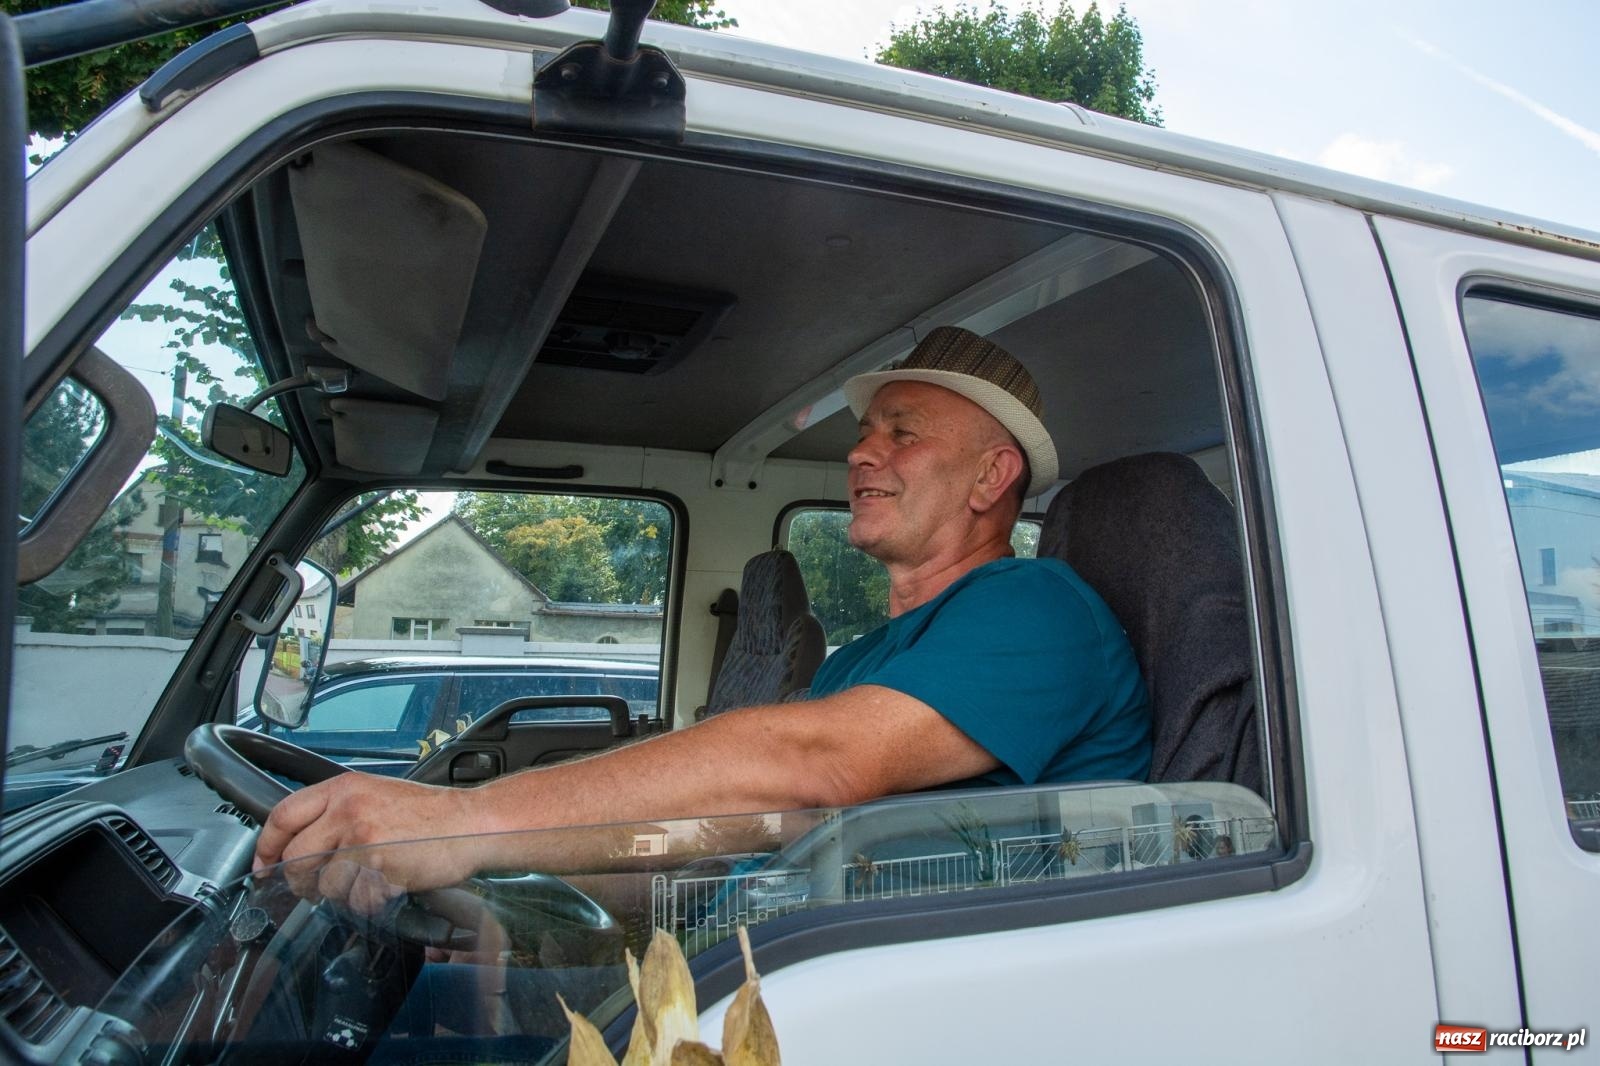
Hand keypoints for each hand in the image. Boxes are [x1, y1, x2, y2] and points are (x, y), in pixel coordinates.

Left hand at [253, 773, 483, 906]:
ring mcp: (364, 840)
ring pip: (325, 885)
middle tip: (316, 886)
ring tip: (369, 879)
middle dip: (301, 881)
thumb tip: (298, 844)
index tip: (264, 864)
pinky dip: (368, 902)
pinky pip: (355, 900)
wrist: (472, 824)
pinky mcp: (380, 868)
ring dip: (342, 893)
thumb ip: (337, 812)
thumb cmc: (430, 814)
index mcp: (345, 788)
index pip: (283, 815)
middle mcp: (349, 810)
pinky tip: (387, 884)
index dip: (266, 846)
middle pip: (296, 858)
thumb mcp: (377, 795)